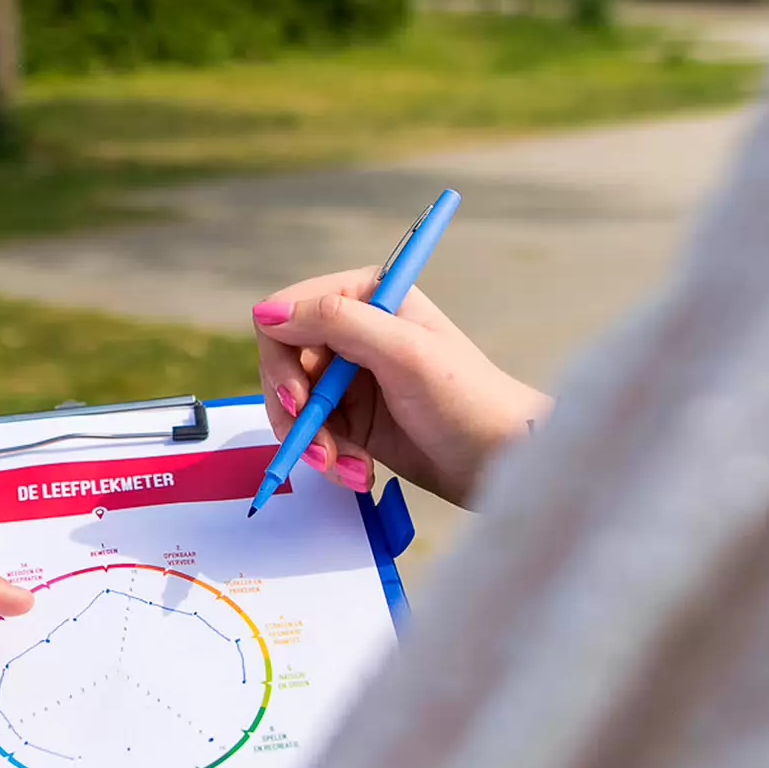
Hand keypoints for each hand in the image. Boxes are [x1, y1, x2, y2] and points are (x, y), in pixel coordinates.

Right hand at [253, 269, 550, 508]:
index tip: (301, 398)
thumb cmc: (467, 399)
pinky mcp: (352, 417)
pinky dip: (328, 456)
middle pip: (282, 363)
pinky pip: (313, 433)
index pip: (287, 312)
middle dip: (297, 410)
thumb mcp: (403, 352)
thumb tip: (266, 311)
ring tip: (348, 468)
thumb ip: (336, 322)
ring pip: (292, 404)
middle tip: (319, 446)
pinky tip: (360, 472)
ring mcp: (350, 375)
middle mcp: (352, 330)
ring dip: (313, 441)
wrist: (502, 461)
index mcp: (365, 295)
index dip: (283, 357)